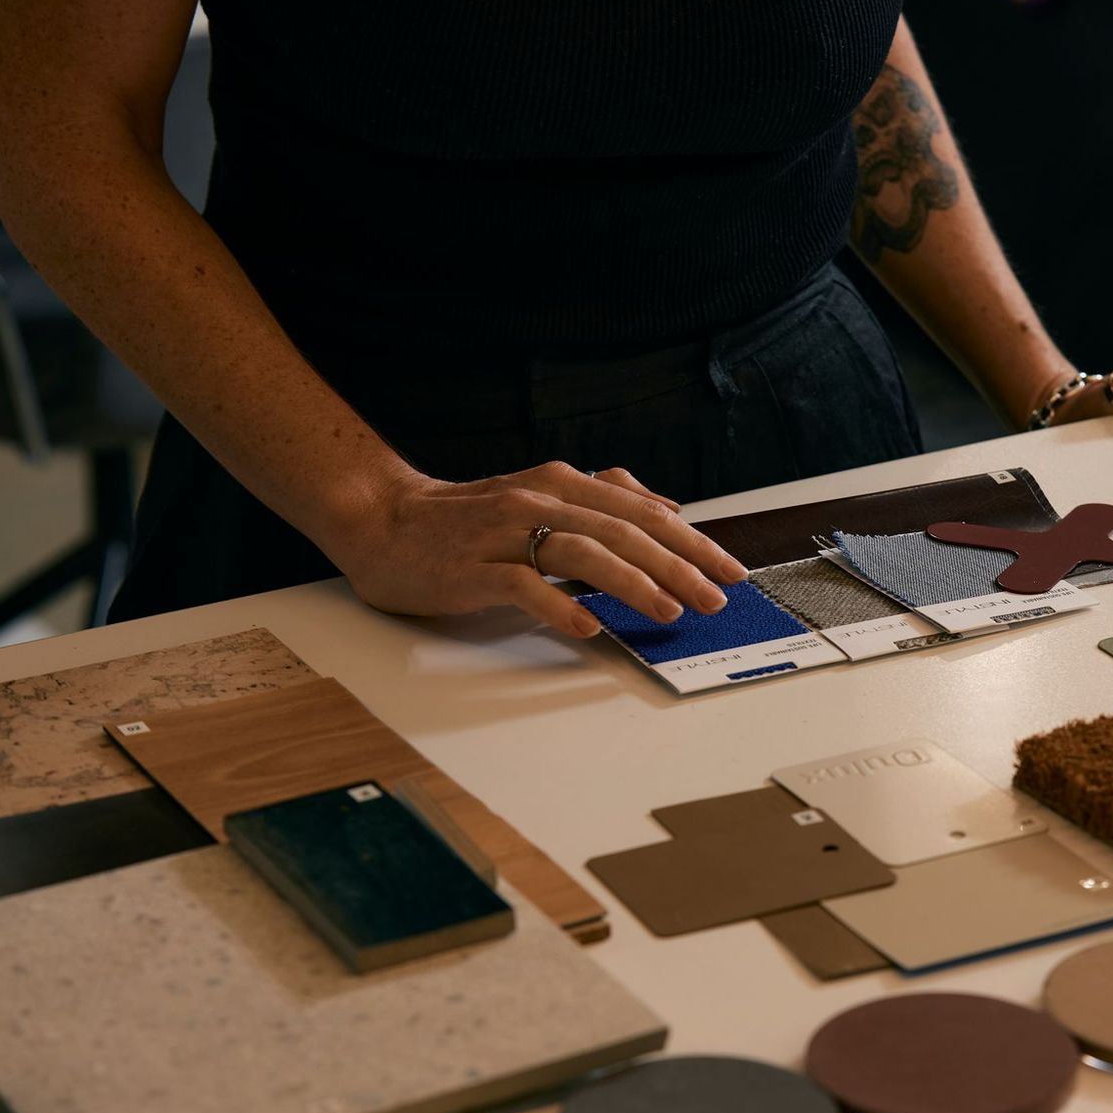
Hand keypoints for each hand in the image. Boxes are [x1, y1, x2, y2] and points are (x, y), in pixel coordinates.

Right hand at [333, 461, 747, 637]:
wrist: (382, 521)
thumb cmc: (468, 521)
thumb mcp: (542, 499)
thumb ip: (602, 501)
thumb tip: (666, 509)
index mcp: (562, 484)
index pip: (641, 513)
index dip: (691, 543)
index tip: (730, 570)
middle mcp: (538, 501)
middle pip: (621, 532)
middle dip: (676, 567)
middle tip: (713, 599)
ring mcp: (503, 534)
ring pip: (580, 553)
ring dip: (630, 584)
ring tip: (667, 612)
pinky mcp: (472, 569)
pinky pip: (521, 586)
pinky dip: (558, 607)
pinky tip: (587, 628)